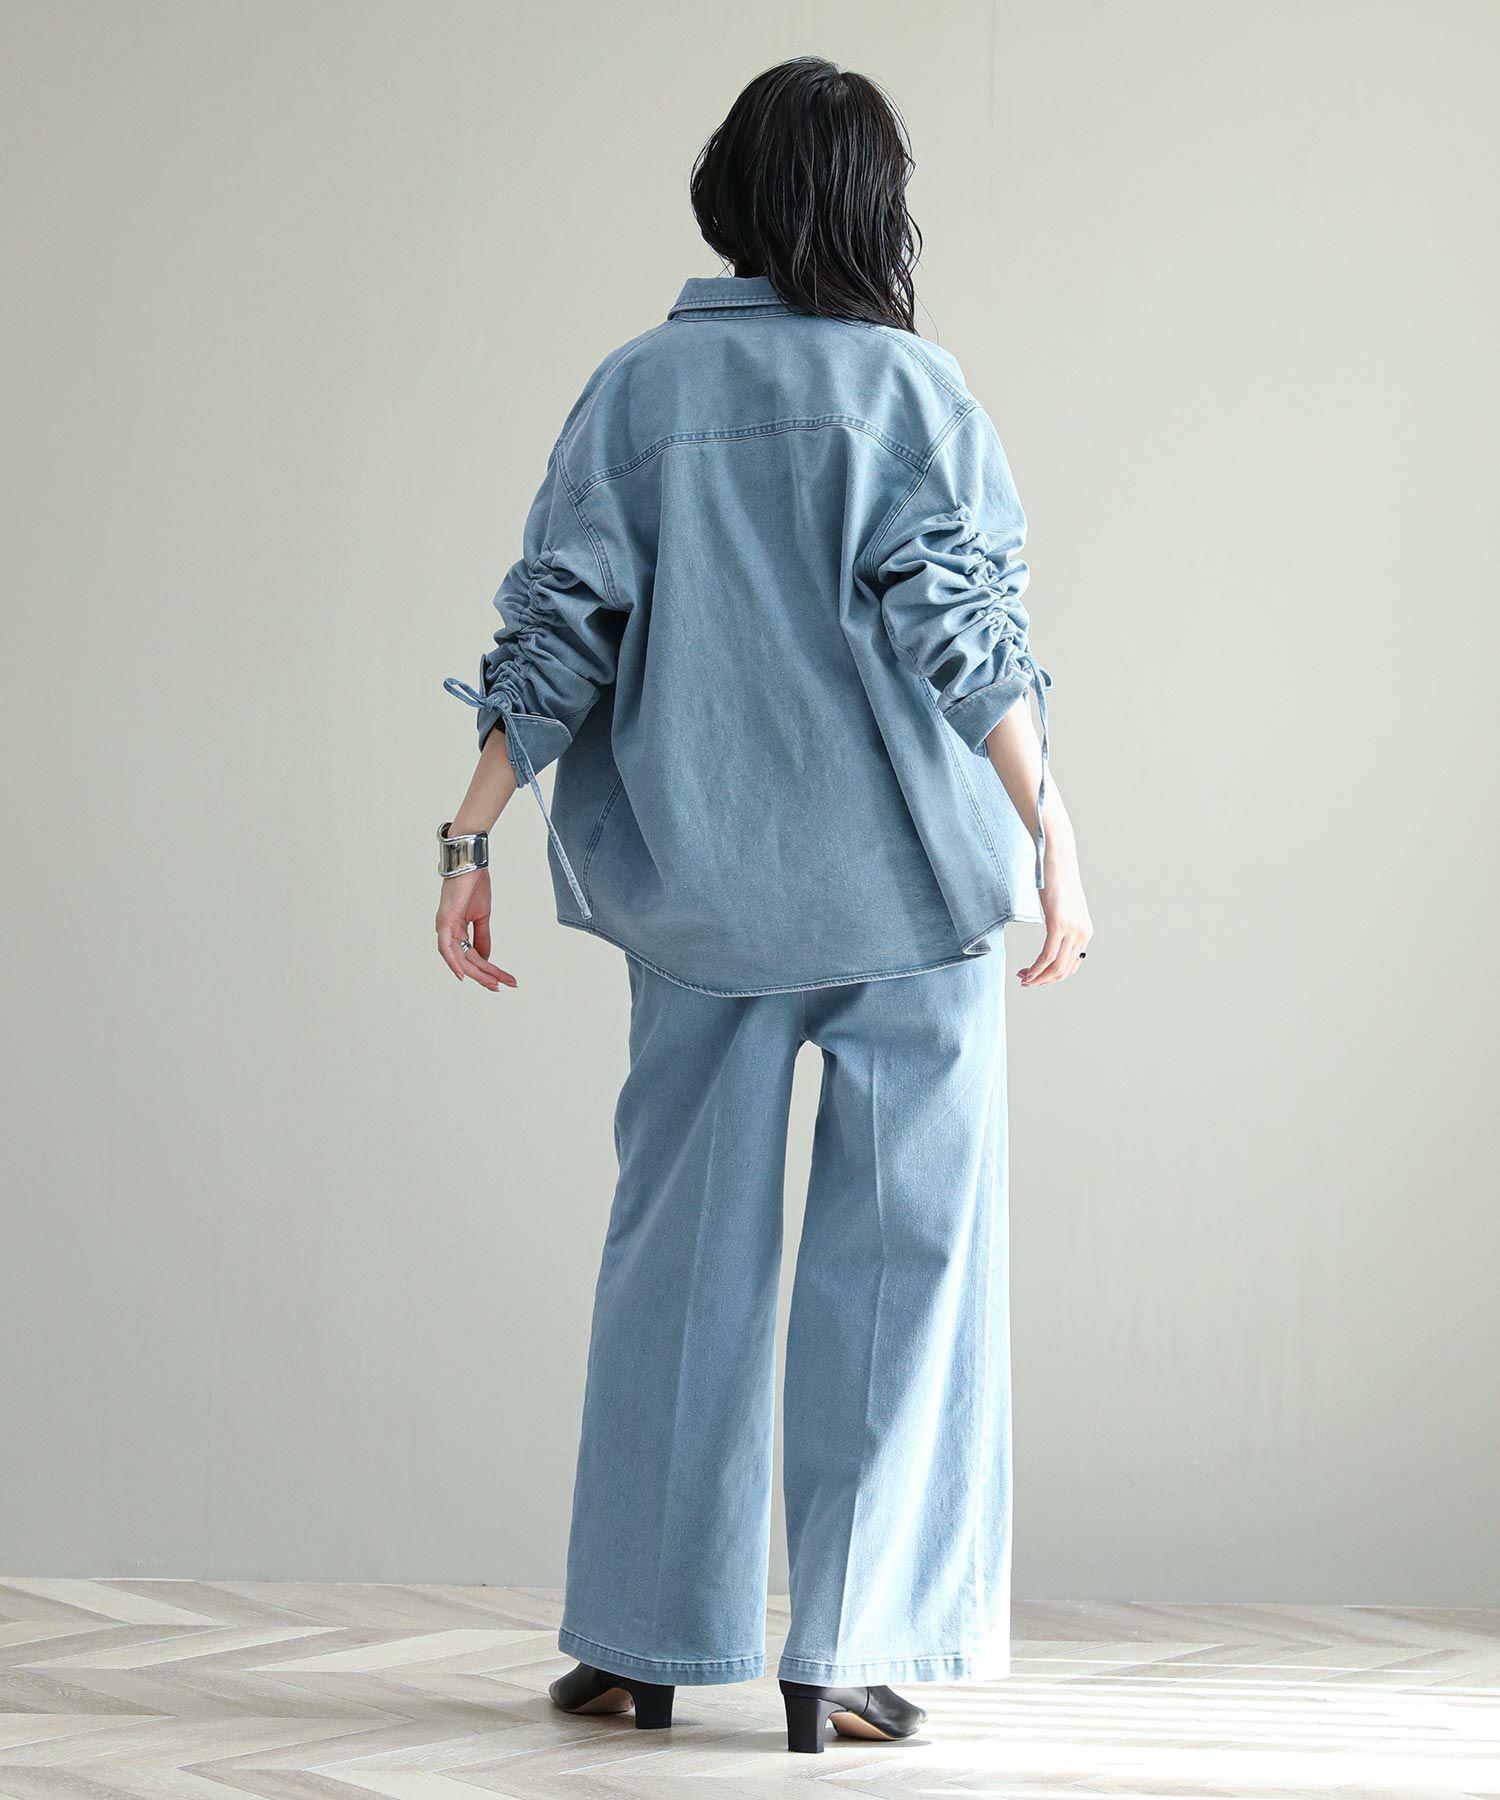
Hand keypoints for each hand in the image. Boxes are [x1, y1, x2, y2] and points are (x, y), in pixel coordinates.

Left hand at [435, 868, 515, 990]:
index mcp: (458, 931)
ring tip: (493, 983)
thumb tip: (487, 958)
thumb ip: (483, 938)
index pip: (474, 957)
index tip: (504, 980)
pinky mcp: (444, 921)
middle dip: (485, 975)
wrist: (471, 864)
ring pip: (459, 959)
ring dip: (476, 972)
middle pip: (467, 962)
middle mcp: (448, 932)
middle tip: (501, 986)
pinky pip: (446, 948)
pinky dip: (453, 962)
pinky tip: (463, 974)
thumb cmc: (474, 885)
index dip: (489, 970)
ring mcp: (444, 927)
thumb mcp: (482, 916)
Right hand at [1018, 843, 1092, 987]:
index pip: (1071, 966)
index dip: (1052, 977)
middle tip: (1025, 981)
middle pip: (1064, 970)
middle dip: (1043, 981)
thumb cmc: (1054, 878)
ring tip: (1023, 979)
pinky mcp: (1059, 923)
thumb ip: (1059, 924)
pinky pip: (1048, 955)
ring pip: (1056, 967)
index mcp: (1085, 931)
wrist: (1057, 856)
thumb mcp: (1060, 907)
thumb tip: (1050, 937)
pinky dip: (1036, 968)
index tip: (1034, 976)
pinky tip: (1027, 972)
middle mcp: (1083, 933)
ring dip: (1038, 978)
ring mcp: (1072, 929)